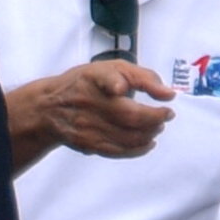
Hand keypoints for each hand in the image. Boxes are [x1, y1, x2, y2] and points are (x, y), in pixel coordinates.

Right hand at [12, 60, 175, 163]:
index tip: (136, 90)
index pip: (109, 79)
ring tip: (157, 126)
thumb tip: (168, 94)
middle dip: (155, 117)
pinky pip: (118, 151)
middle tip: (166, 114)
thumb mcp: (113, 68)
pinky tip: (147, 142)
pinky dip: (138, 149)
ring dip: (149, 133)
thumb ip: (144, 77)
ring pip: (127, 136)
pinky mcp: (89, 144)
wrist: (50, 108)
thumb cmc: (86, 84)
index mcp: (95, 79)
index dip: (119, 83)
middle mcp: (90, 104)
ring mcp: (88, 127)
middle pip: (129, 115)